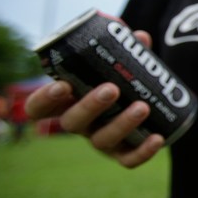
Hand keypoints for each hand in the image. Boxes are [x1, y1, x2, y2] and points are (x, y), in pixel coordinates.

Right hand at [25, 30, 164, 167]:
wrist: (147, 103)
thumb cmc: (121, 78)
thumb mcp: (120, 63)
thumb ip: (127, 49)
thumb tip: (140, 37)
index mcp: (70, 100)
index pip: (39, 107)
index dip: (44, 100)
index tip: (62, 86)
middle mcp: (81, 124)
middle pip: (72, 123)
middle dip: (90, 106)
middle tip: (111, 89)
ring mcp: (99, 140)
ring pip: (102, 140)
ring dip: (122, 123)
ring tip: (142, 106)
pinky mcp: (122, 154)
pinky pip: (128, 159)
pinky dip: (143, 151)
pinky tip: (158, 138)